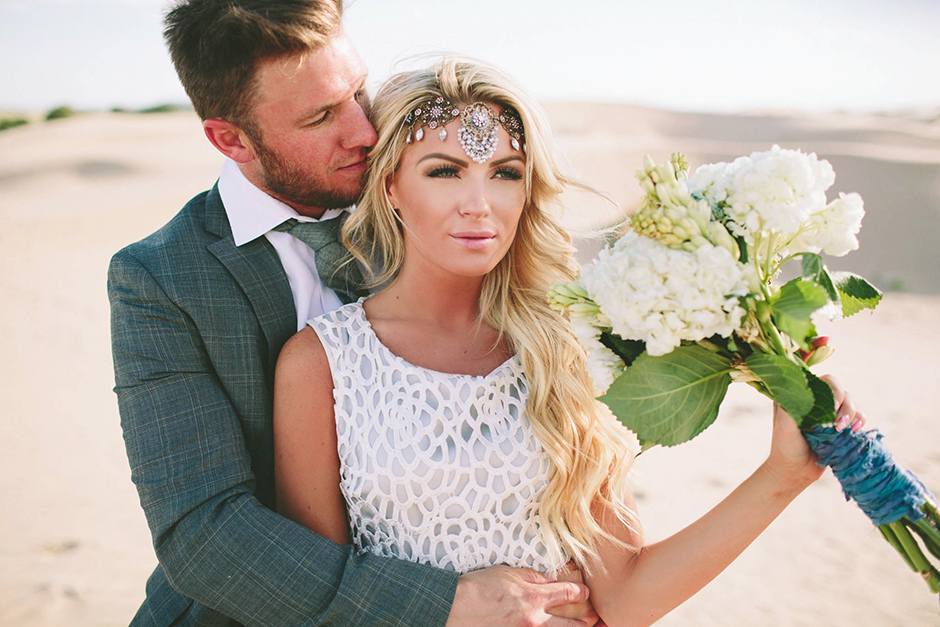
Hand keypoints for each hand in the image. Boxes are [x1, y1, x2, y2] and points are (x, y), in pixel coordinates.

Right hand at [447, 564, 594, 626]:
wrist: (455, 608)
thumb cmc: (478, 588)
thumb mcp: (507, 573)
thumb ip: (533, 576)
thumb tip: (552, 579)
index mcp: (534, 597)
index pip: (569, 593)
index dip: (581, 592)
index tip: (586, 592)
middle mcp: (535, 620)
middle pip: (573, 624)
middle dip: (586, 619)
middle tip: (592, 616)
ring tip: (582, 626)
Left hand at [764, 374, 865, 489]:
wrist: (794, 471)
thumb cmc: (785, 446)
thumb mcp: (784, 423)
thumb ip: (794, 403)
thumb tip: (807, 384)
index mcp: (802, 395)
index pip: (824, 381)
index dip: (833, 390)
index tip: (832, 406)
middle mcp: (817, 402)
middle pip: (841, 391)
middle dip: (845, 406)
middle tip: (838, 425)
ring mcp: (830, 414)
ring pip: (851, 404)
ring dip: (852, 415)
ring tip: (843, 431)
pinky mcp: (840, 427)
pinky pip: (858, 418)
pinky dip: (859, 422)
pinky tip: (854, 431)